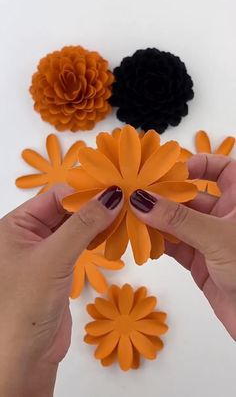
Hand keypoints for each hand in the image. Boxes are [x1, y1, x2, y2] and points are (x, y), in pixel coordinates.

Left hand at [0, 185, 122, 396]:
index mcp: (16, 225)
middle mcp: (28, 234)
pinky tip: (111, 235)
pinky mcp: (57, 268)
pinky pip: (78, 244)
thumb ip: (84, 224)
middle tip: (125, 202)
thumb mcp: (55, 257)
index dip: (83, 191)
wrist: (26, 356)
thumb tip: (114, 195)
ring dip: (96, 222)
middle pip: (65, 208)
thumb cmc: (26, 305)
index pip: (54, 195)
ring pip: (74, 226)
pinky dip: (95, 238)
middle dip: (92, 206)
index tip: (114, 190)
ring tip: (123, 217)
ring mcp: (43, 251)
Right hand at [130, 154, 235, 339]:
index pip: (223, 170)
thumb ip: (178, 219)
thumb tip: (142, 199)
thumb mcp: (217, 237)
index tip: (173, 170)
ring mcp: (211, 240)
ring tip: (131, 215)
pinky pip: (175, 246)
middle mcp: (226, 216)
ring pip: (180, 222)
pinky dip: (158, 242)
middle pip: (192, 196)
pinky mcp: (200, 262)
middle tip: (136, 192)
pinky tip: (140, 239)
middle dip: (166, 195)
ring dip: (157, 220)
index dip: (200, 164)